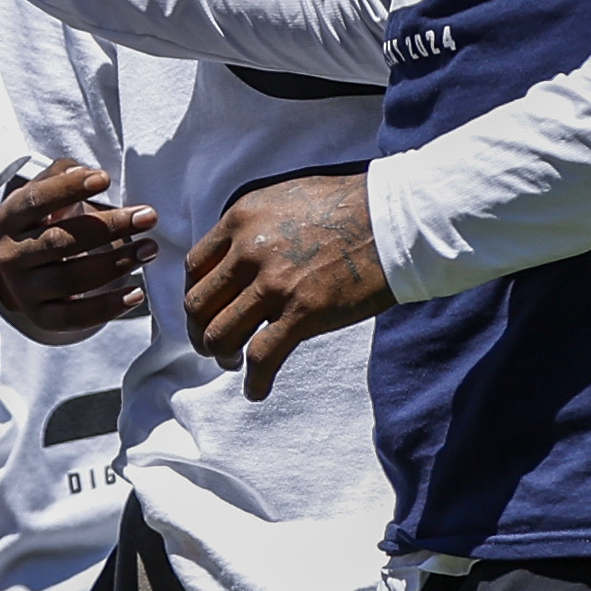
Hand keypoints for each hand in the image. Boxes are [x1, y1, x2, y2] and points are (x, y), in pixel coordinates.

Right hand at [0, 161, 153, 339]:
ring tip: (149, 249)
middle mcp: (10, 255)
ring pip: (71, 279)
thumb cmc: (44, 223)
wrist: (21, 272)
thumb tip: (84, 172)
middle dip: (109, 227)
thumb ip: (62, 176)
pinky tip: (137, 293)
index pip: (37, 201)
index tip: (106, 178)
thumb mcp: (45, 195)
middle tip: (148, 216)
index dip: (69, 189)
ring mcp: (24, 290)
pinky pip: (75, 317)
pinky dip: (107, 307)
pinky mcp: (41, 317)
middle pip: (60, 242)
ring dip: (116, 264)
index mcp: (10, 219)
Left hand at [182, 170, 387, 399]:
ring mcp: (274, 284)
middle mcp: (249, 251)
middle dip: (201, 331)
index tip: (207, 310)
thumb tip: (236, 257)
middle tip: (214, 344)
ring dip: (220, 356)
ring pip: (219, 334)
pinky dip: (254, 381)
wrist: (394, 220)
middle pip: (198, 305)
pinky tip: (256, 391)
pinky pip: (261, 358)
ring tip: (232, 364)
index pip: (195, 267)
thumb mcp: (285, 199)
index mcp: (241, 219)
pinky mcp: (303, 313)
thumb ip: (253, 226)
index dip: (196, 295)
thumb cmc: (348, 206)